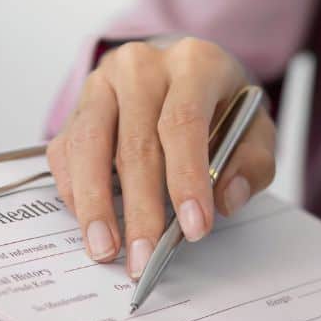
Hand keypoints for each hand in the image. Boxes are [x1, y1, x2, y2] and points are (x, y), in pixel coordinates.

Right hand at [46, 38, 275, 278]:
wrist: (186, 74)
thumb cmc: (222, 105)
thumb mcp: (255, 128)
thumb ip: (252, 162)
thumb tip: (226, 199)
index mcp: (194, 63)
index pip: (183, 122)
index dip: (186, 179)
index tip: (192, 228)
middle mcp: (142, 66)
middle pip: (136, 143)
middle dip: (141, 210)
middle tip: (145, 257)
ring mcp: (103, 83)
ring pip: (89, 146)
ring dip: (95, 205)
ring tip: (104, 249)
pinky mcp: (77, 107)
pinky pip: (65, 151)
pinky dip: (74, 191)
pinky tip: (90, 224)